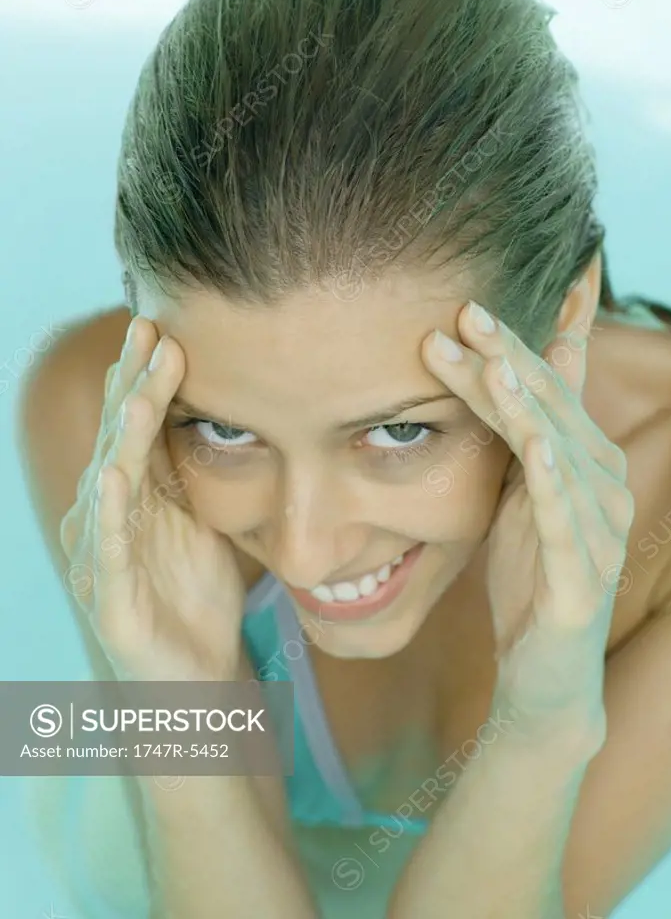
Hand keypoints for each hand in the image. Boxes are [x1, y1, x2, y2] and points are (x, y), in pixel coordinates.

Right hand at [60, 316, 245, 681]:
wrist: (196, 677)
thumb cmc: (196, 594)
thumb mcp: (204, 520)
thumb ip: (199, 472)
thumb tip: (232, 410)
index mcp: (134, 498)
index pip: (137, 427)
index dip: (146, 378)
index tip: (162, 326)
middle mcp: (109, 520)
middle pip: (120, 442)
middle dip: (134, 386)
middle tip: (148, 331)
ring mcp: (105, 559)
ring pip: (109, 486)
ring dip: (120, 438)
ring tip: (134, 393)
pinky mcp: (112, 602)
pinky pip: (109, 553)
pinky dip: (109, 515)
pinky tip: (112, 476)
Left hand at [422, 300, 634, 744]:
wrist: (543, 673)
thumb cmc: (530, 577)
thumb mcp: (521, 495)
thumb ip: (524, 437)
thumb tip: (518, 371)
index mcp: (586, 462)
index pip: (548, 390)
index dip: (513, 347)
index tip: (472, 307)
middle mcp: (603, 485)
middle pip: (550, 408)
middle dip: (506, 360)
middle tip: (463, 316)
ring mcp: (597, 528)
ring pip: (557, 450)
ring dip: (523, 404)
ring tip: (493, 362)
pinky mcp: (581, 572)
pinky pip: (564, 517)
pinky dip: (552, 478)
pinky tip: (537, 445)